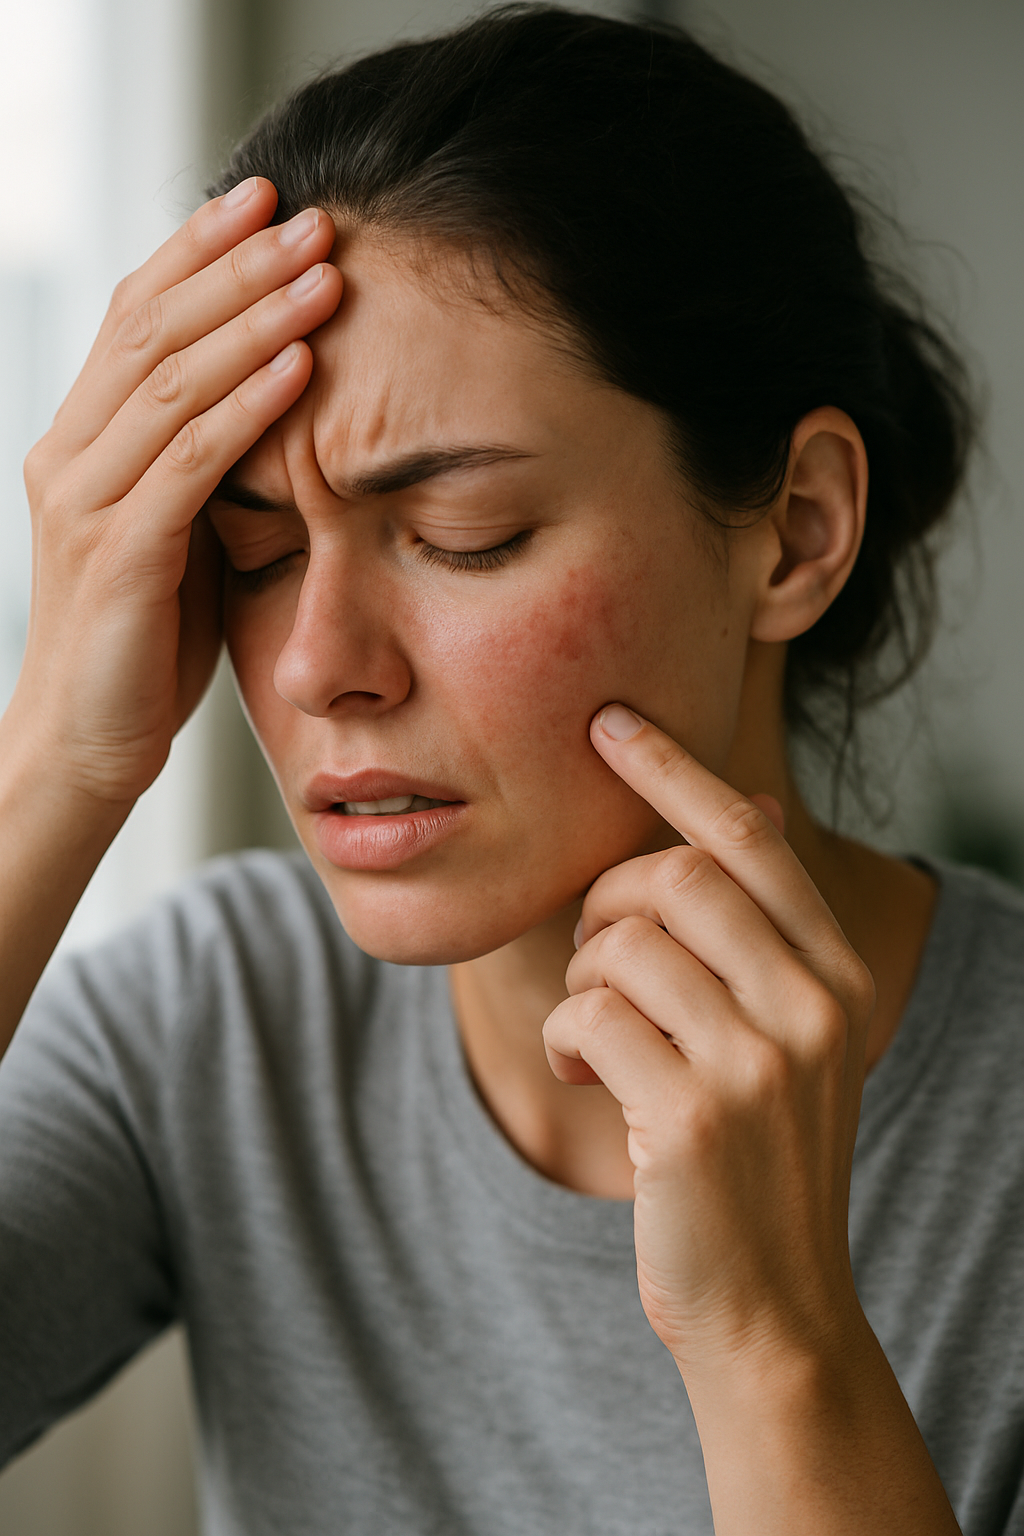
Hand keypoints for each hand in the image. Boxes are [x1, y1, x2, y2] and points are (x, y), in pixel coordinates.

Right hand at [8, 177, 340, 808]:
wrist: (90, 742)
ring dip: (253, 320)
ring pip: (170, 383)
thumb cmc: (146, 641)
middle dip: (234, 265)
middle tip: (311, 216)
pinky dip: (247, 409)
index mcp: (81, 441)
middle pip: (151, 330)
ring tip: (323, 273)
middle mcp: (68, 455)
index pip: (135, 318)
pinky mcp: (116, 557)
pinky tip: (301, 368)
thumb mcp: (179, 532)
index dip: (197, 252)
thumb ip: (204, 464)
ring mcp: (85, 503)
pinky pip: (189, 463)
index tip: (264, 200)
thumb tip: (276, 398)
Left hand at [542, 704, 874, 1377]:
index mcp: (834, 976)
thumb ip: (768, 931)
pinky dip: (565, 1038)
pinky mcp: (689, 1117)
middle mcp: (811, 1008)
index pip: (748, 837)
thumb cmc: (756, 1156)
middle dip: (605, 902)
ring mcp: (756, 1064)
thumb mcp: (789, 1037)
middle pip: (673, 877)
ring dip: (582, 982)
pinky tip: (584, 1076)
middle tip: (597, 961)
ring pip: (620, 945)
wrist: (770, 1309)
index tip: (609, 722)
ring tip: (596, 1035)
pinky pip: (588, 1018)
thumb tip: (750, 804)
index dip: (673, 768)